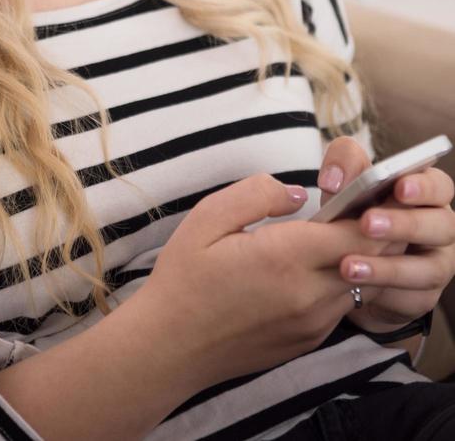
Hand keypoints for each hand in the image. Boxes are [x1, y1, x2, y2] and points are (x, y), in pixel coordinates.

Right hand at [139, 173, 383, 389]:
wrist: (168, 347)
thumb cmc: (183, 278)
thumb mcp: (207, 217)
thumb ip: (257, 194)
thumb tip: (298, 193)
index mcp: (286, 258)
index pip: (361, 233)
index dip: (369, 210)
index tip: (355, 192)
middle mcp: (309, 295)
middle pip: (372, 260)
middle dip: (370, 232)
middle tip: (348, 209)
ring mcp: (312, 323)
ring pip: (360, 284)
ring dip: (356, 259)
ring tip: (328, 236)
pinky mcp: (308, 340)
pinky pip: (340, 306)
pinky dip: (338, 283)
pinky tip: (309, 270)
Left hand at [318, 137, 454, 333]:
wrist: (350, 263)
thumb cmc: (356, 211)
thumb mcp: (348, 183)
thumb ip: (344, 164)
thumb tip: (334, 179)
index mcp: (427, 193)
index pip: (439, 185)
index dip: (423, 186)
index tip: (399, 187)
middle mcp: (440, 227)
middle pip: (440, 225)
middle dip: (404, 224)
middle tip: (367, 223)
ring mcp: (438, 263)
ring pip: (429, 268)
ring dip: (389, 267)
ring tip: (348, 266)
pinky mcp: (425, 295)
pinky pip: (413, 296)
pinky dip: (384, 291)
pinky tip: (356, 286)